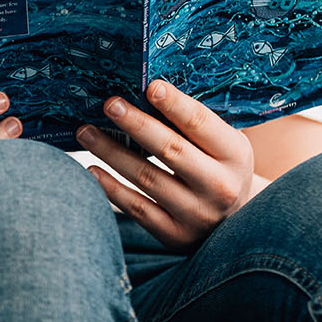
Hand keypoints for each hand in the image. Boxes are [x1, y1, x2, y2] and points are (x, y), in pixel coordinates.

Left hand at [77, 80, 255, 250]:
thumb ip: (196, 123)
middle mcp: (219, 186)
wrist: (235, 224)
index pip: (201, 124)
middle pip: (171, 150)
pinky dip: (112, 189)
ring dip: (112, 153)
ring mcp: (197, 214)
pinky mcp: (174, 235)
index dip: (175, 104)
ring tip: (85, 132)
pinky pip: (137, 209)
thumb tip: (148, 88)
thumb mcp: (224, 145)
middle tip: (110, 104)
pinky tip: (91, 171)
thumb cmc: (219, 169)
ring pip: (147, 178)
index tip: (150, 86)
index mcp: (235, 155)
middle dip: (137, 124)